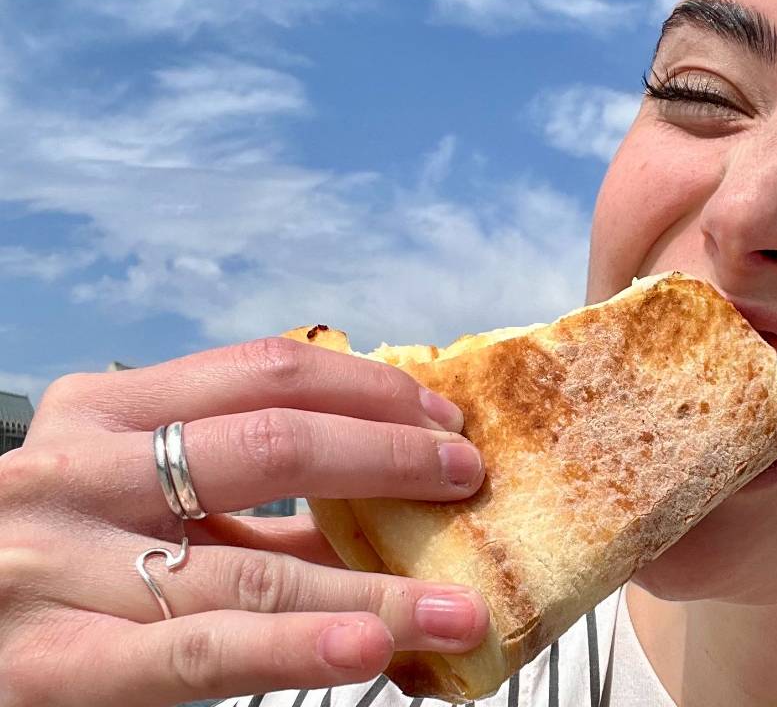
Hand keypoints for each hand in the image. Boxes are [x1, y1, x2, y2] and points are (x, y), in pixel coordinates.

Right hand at [0, 337, 490, 705]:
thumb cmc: (47, 556)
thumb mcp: (125, 493)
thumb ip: (237, 497)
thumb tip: (376, 504)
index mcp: (103, 413)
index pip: (262, 373)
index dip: (369, 390)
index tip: (443, 417)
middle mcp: (78, 472)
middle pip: (269, 444)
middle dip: (388, 460)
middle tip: (468, 481)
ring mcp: (58, 566)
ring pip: (252, 565)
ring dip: (374, 586)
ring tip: (458, 603)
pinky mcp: (53, 663)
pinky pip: (201, 652)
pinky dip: (299, 646)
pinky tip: (371, 647)